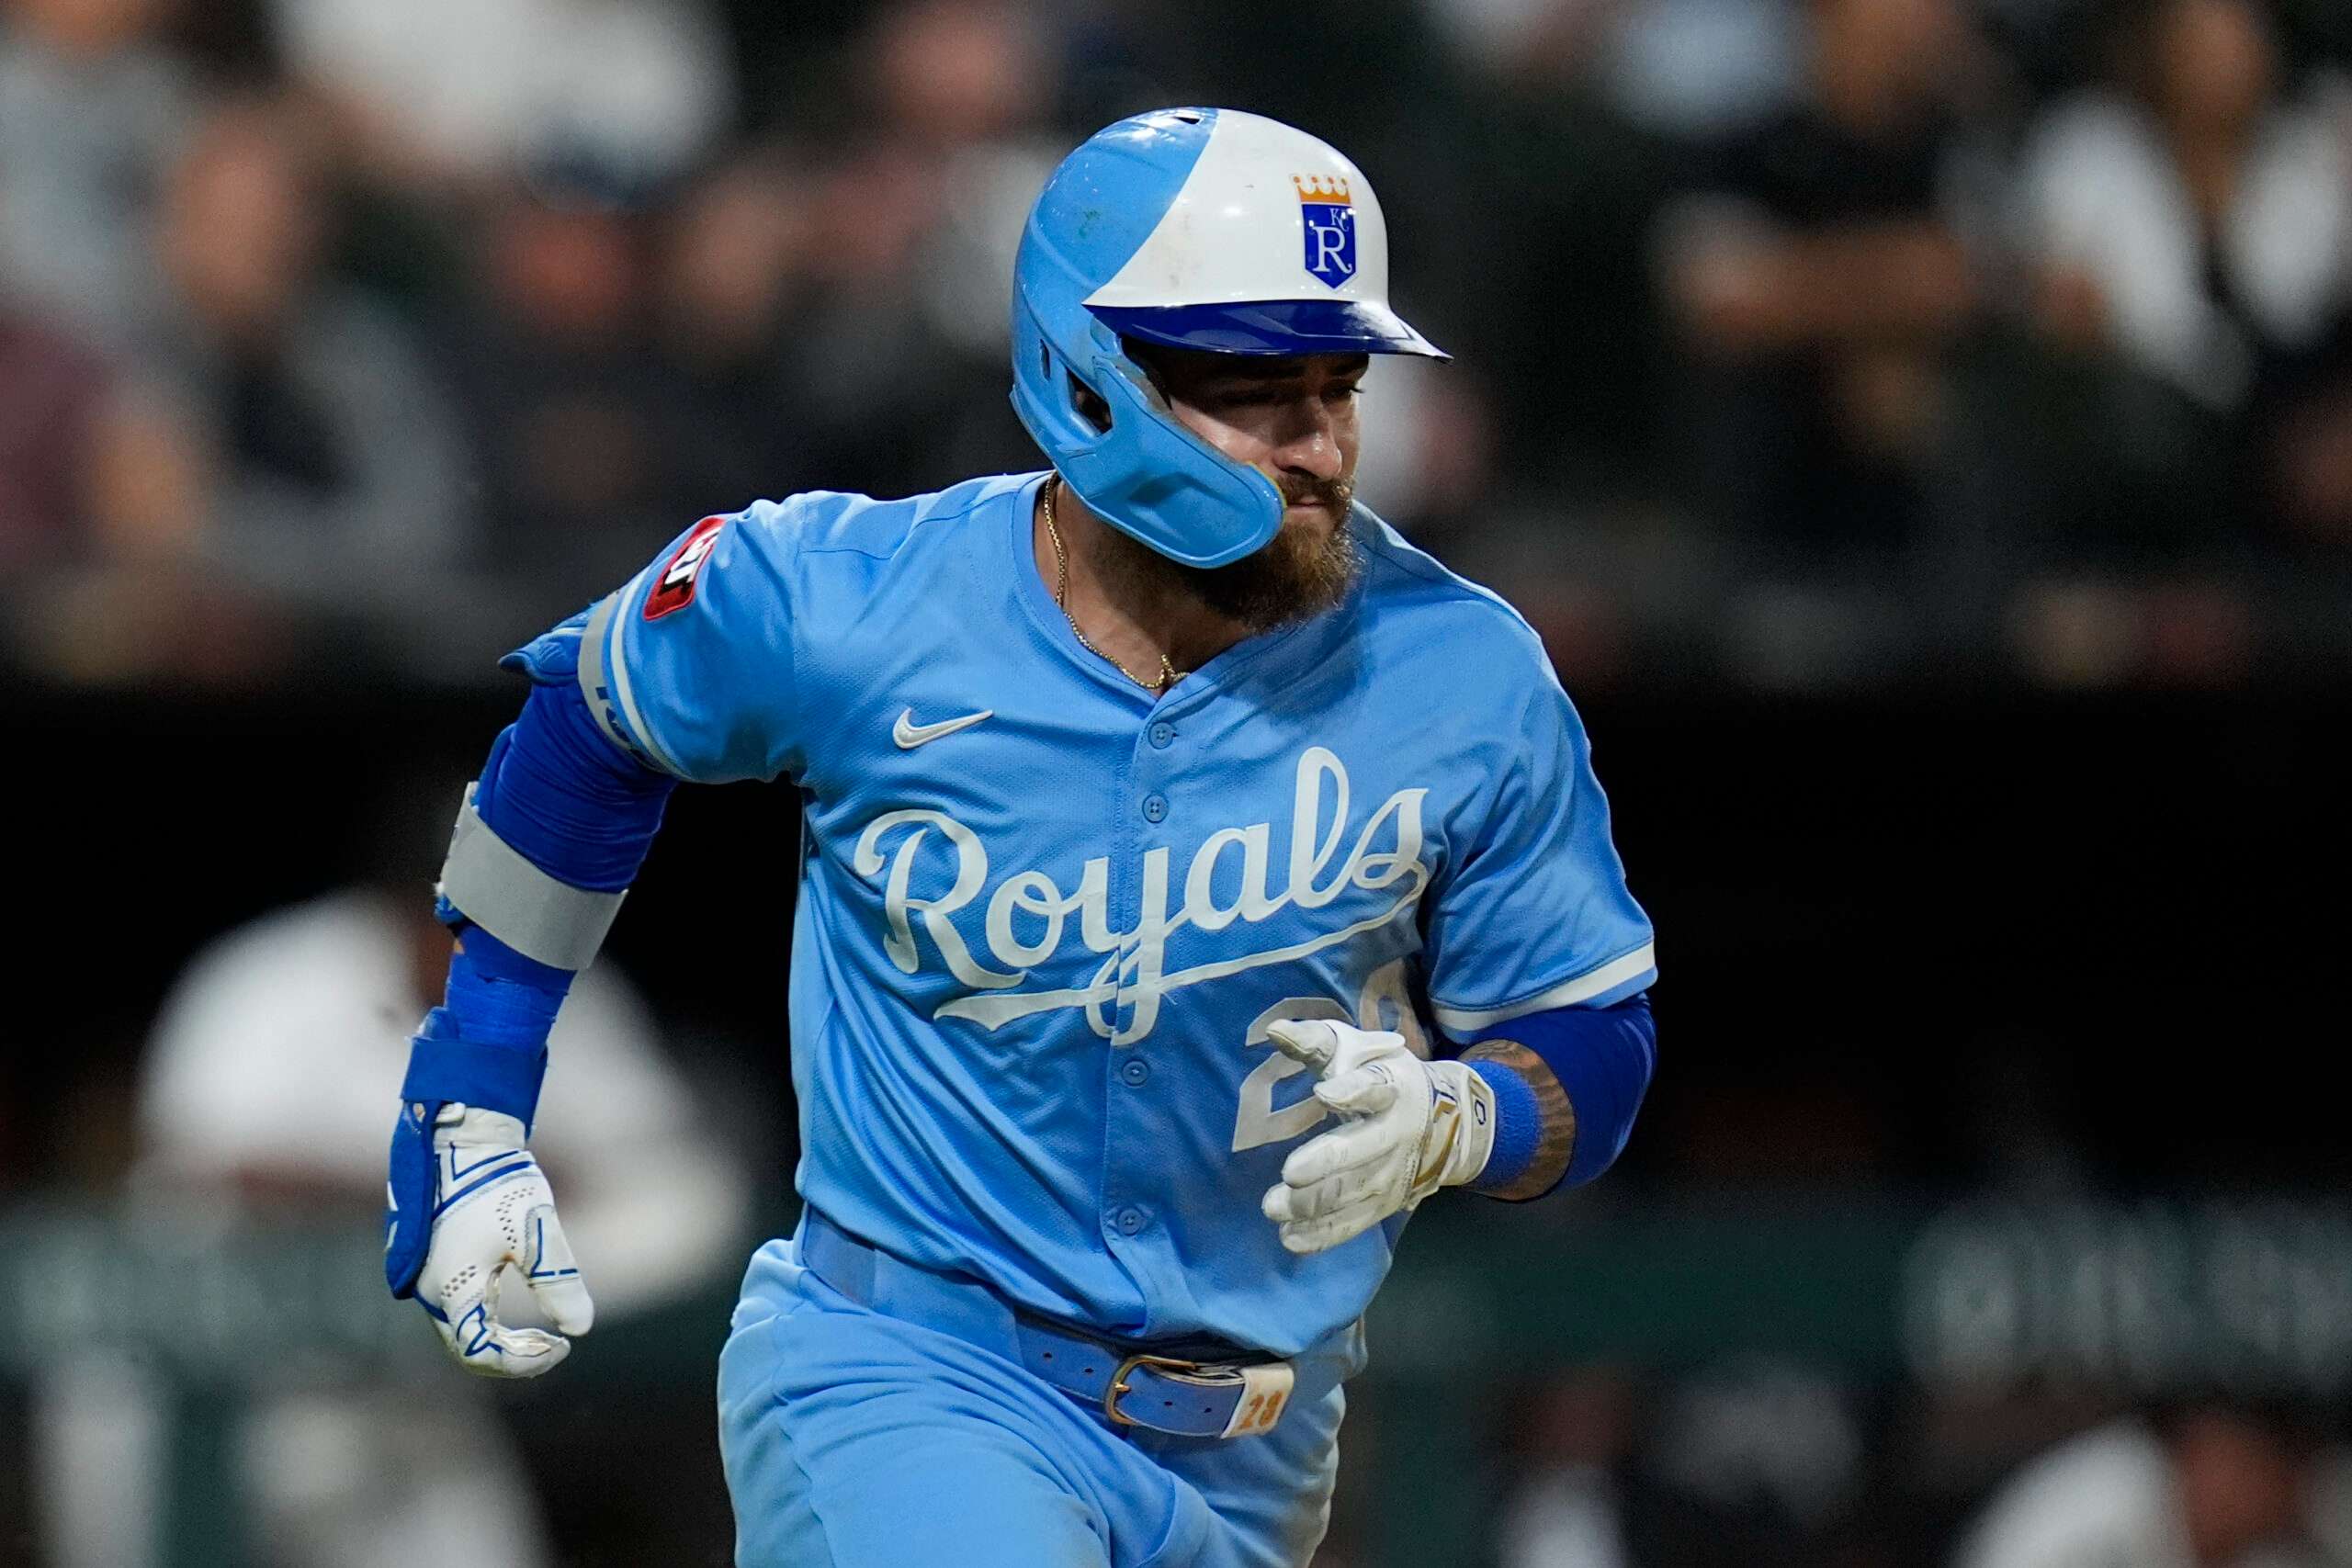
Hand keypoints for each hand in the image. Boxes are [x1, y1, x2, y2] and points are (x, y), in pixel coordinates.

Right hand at [389, 1104, 593, 1375]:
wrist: (464, 1139)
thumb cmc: (499, 1181)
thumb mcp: (536, 1231)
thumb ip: (558, 1281)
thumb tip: (581, 1328)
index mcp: (450, 1288)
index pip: (480, 1352)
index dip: (523, 1361)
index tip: (562, 1346)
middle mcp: (431, 1291)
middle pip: (468, 1349)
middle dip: (513, 1357)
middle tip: (556, 1346)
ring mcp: (430, 1278)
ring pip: (463, 1331)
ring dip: (501, 1342)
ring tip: (544, 1335)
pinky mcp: (437, 1265)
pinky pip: (461, 1310)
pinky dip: (490, 1322)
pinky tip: (522, 1313)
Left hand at [1258, 1019, 1494, 1254]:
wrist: (1445, 1122)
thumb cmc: (1383, 1078)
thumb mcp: (1359, 1051)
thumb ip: (1316, 1042)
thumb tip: (1274, 1031)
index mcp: (1392, 1086)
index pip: (1374, 1086)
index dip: (1352, 1090)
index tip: (1325, 1091)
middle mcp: (1397, 1133)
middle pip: (1364, 1149)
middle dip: (1329, 1162)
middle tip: (1290, 1172)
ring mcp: (1393, 1174)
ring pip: (1354, 1192)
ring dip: (1314, 1203)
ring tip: (1274, 1206)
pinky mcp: (1384, 1204)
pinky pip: (1354, 1223)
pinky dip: (1323, 1234)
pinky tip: (1290, 1237)